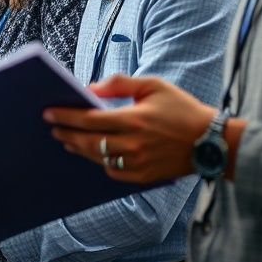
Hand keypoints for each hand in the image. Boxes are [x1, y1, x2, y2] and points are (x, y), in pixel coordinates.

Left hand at [43, 74, 215, 183]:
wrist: (212, 141)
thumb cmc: (181, 108)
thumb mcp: (152, 86)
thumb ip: (120, 84)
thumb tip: (90, 88)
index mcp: (134, 120)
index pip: (89, 119)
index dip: (66, 116)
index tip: (48, 113)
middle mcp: (134, 145)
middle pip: (89, 141)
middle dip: (66, 134)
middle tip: (52, 128)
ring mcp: (138, 164)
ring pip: (98, 158)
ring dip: (79, 148)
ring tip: (66, 139)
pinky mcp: (144, 177)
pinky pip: (113, 171)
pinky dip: (99, 162)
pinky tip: (92, 153)